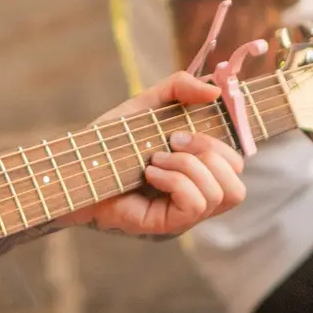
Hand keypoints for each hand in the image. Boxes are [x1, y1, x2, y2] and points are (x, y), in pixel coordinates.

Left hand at [65, 72, 246, 237]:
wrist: (75, 166)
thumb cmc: (110, 141)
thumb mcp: (145, 105)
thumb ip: (179, 88)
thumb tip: (215, 91)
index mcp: (199, 168)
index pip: (238, 161)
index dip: (229, 138)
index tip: (193, 121)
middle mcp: (197, 193)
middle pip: (238, 179)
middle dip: (209, 151)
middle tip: (171, 140)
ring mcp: (185, 212)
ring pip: (224, 194)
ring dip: (190, 166)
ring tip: (155, 159)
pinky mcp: (168, 223)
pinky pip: (196, 205)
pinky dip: (176, 181)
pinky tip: (149, 173)